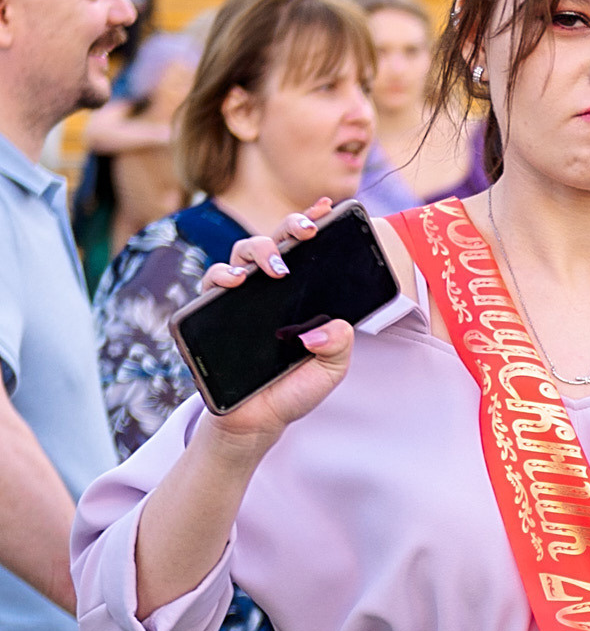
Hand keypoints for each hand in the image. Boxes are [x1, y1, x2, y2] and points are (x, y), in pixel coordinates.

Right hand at [196, 202, 358, 450]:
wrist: (258, 423)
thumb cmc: (293, 390)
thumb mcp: (330, 370)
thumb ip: (340, 345)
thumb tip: (332, 326)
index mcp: (295, 294)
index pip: (302, 250)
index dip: (312, 222)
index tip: (330, 207)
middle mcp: (265, 290)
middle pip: (271, 243)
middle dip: (288, 228)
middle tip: (306, 233)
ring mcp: (236, 300)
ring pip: (238, 256)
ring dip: (256, 251)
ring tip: (272, 267)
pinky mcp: (210, 315)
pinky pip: (209, 286)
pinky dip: (220, 277)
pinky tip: (234, 281)